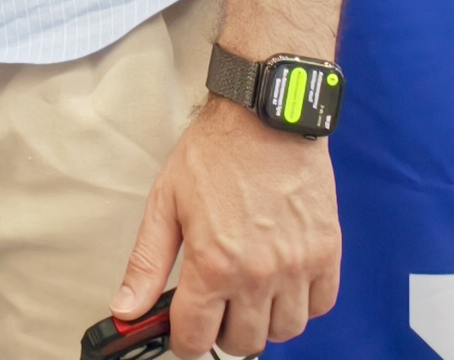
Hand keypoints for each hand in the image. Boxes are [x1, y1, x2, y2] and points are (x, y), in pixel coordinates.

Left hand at [113, 98, 341, 357]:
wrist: (266, 116)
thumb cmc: (216, 153)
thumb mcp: (165, 203)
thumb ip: (146, 264)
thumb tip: (127, 309)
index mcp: (212, 264)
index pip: (196, 339)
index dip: (185, 339)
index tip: (186, 326)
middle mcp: (256, 273)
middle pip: (243, 343)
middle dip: (224, 331)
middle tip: (218, 306)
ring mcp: (296, 266)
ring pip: (284, 331)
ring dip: (265, 321)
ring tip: (251, 294)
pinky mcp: (326, 252)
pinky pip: (320, 305)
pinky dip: (302, 303)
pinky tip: (284, 281)